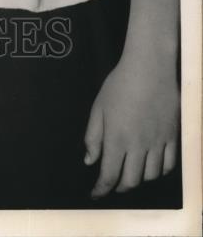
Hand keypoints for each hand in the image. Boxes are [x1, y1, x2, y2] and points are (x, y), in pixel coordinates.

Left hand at [84, 52, 178, 197]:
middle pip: (131, 181)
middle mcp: (139, 146)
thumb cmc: (119, 85)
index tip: (95, 194)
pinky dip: (159, 171)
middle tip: (112, 184)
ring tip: (131, 173)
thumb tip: (89, 162)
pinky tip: (152, 166)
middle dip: (119, 187)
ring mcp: (158, 143)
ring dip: (139, 180)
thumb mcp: (98, 107)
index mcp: (117, 138)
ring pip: (150, 176)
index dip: (101, 189)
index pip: (109, 174)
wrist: (149, 69)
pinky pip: (169, 165)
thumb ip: (93, 136)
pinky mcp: (173, 137)